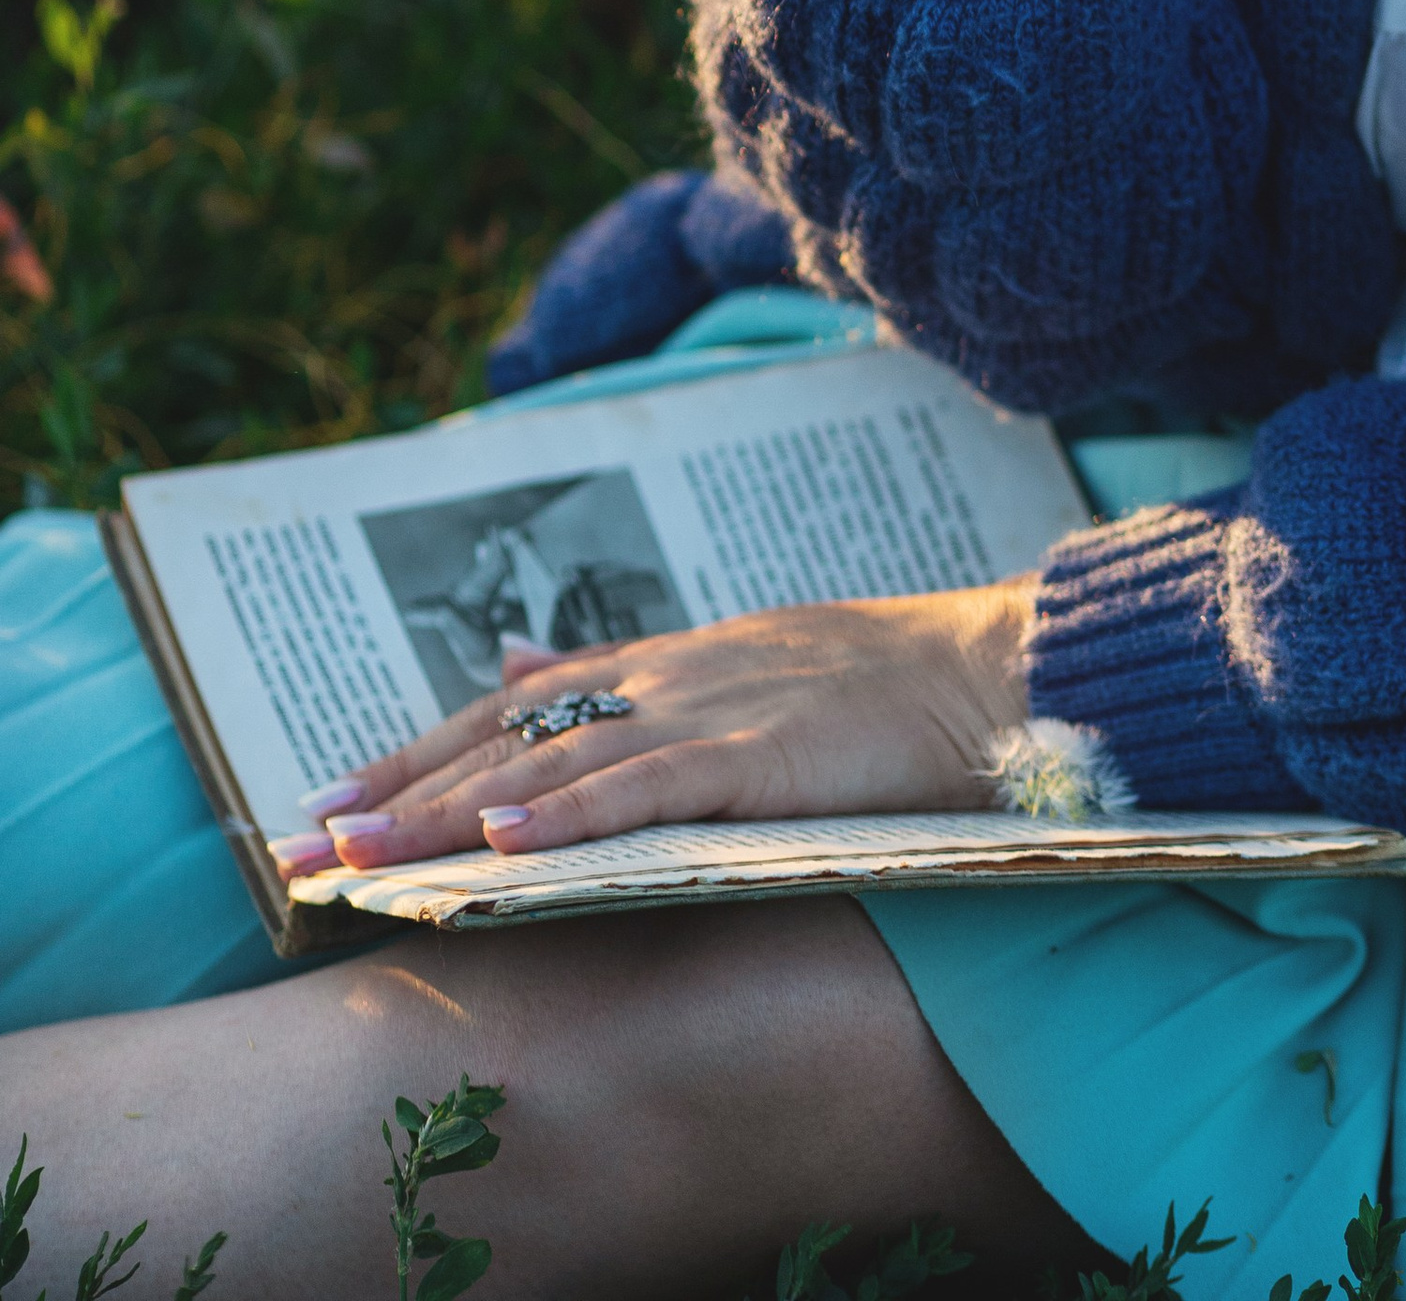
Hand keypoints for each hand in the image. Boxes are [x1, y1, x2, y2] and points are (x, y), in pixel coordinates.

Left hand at [271, 580, 1035, 874]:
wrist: (996, 671)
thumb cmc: (882, 684)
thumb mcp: (740, 660)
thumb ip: (627, 669)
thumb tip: (516, 661)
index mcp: (667, 660)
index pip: (511, 707)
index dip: (416, 752)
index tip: (330, 799)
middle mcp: (670, 676)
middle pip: (506, 735)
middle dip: (398, 792)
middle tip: (301, 846)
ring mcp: (712, 711)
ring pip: (552, 764)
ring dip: (447, 812)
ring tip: (362, 855)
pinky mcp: (759, 756)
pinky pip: (645, 790)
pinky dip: (566, 817)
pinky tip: (499, 843)